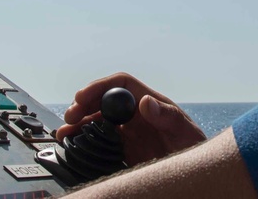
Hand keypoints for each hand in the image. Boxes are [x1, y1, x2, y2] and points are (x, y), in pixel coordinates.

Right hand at [57, 72, 206, 165]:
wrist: (194, 172)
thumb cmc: (193, 145)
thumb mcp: (184, 130)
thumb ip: (166, 116)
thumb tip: (146, 102)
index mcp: (148, 102)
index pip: (121, 84)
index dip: (100, 87)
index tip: (83, 96)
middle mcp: (134, 114)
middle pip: (104, 102)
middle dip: (83, 105)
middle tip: (70, 117)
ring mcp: (127, 132)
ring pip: (97, 122)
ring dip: (79, 124)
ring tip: (64, 133)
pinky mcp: (123, 151)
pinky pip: (99, 143)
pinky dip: (83, 142)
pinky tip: (73, 146)